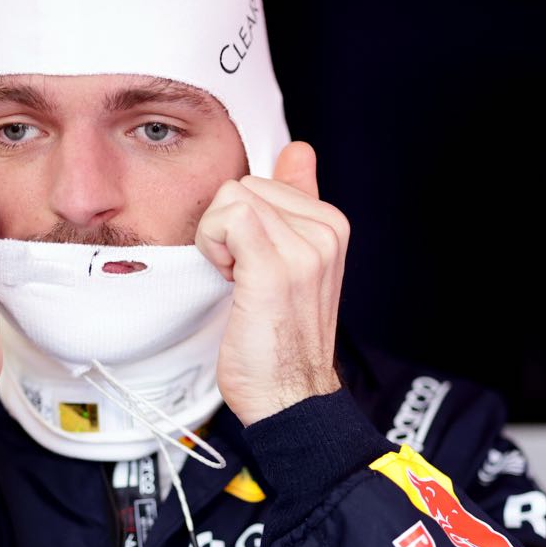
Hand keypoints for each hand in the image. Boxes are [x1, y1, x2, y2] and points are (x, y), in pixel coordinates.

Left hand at [196, 141, 348, 424]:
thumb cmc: (282, 338)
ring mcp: (305, 247)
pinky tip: (233, 282)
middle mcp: (326, 231)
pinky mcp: (276, 266)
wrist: (290, 396)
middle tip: (244, 277)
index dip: (242, 221)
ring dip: (218, 241)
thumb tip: (297, 150)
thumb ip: (298, 201)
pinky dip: (214, 247)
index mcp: (331, 224)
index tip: (254, 263)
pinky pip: (227, 217)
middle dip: (227, 228)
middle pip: (244, 184)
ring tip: (242, 282)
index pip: (262, 180)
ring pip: (231, 197)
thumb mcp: (296, 259)